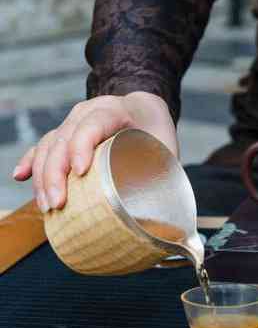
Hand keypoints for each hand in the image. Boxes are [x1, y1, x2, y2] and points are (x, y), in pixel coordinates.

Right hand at [13, 92, 177, 212]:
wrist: (144, 110)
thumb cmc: (156, 132)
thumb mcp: (166, 146)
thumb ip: (165, 173)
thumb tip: (167, 217)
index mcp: (115, 109)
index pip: (93, 123)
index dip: (82, 146)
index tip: (80, 172)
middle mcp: (87, 112)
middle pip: (63, 137)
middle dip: (56, 172)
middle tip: (59, 204)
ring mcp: (72, 123)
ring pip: (49, 145)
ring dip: (42, 176)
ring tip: (47, 206)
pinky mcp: (63, 136)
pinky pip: (42, 147)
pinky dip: (31, 162)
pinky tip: (20, 176)